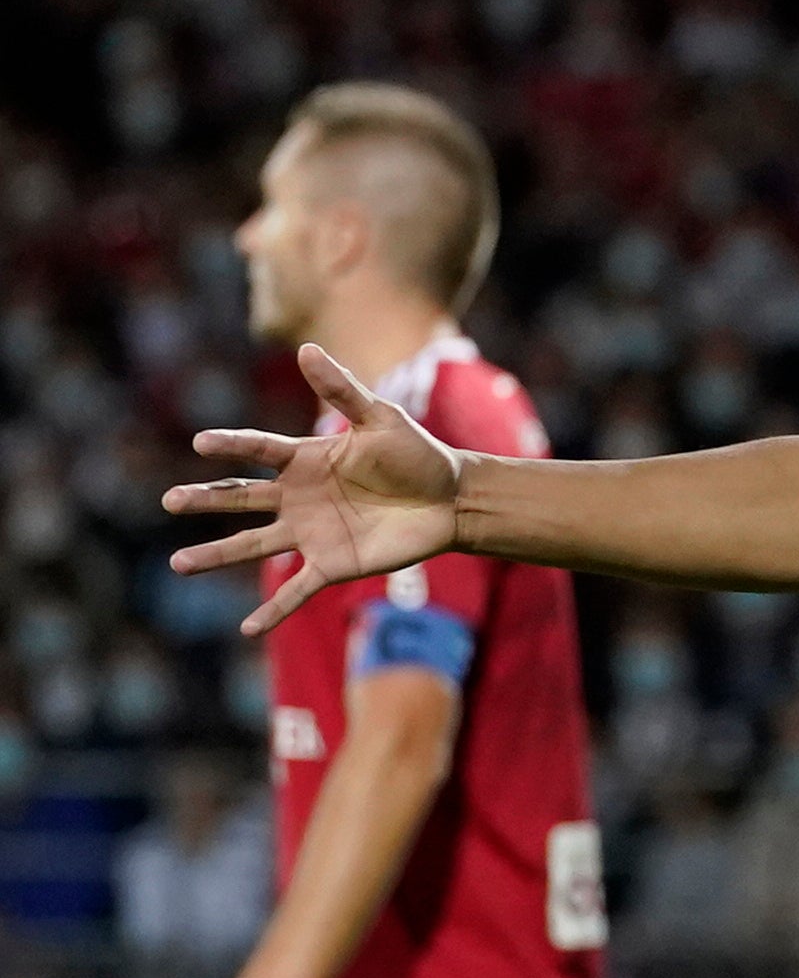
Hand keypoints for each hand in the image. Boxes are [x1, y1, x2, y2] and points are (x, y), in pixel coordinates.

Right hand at [163, 344, 463, 635]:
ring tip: (178, 564)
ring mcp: (311, 532)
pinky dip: (272, 611)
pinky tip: (247, 629)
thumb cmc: (416, 454)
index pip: (260, 450)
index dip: (233, 445)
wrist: (451, 499)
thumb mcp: (381, 417)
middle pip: (242, 498)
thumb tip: (307, 348)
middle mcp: (299, 497)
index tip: (202, 442)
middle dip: (206, 499)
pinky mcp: (332, 564)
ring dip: (216, 555)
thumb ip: (343, 389)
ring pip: (253, 545)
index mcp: (306, 460)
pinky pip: (296, 591)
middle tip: (169, 501)